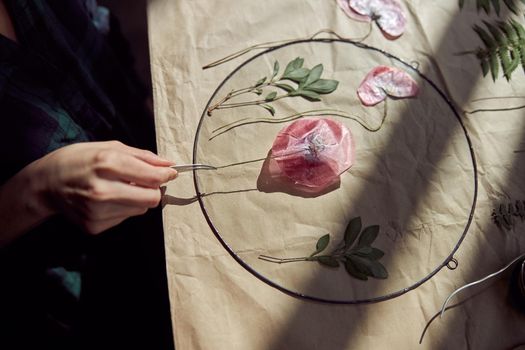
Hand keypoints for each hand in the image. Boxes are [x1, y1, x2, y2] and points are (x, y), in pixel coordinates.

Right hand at [33, 141, 177, 233]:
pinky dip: (123, 207)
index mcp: (106, 164)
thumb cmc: (78, 160)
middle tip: (147, 181)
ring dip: (138, 198)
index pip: (151, 177)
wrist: (45, 184)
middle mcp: (102, 190)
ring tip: (120, 187)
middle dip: (154, 189)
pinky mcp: (94, 226)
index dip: (166, 175)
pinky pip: (125, 217)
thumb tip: (167, 164)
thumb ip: (141, 156)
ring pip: (141, 209)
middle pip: (151, 198)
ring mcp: (97, 211)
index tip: (170, 172)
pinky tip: (107, 199)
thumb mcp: (108, 147)